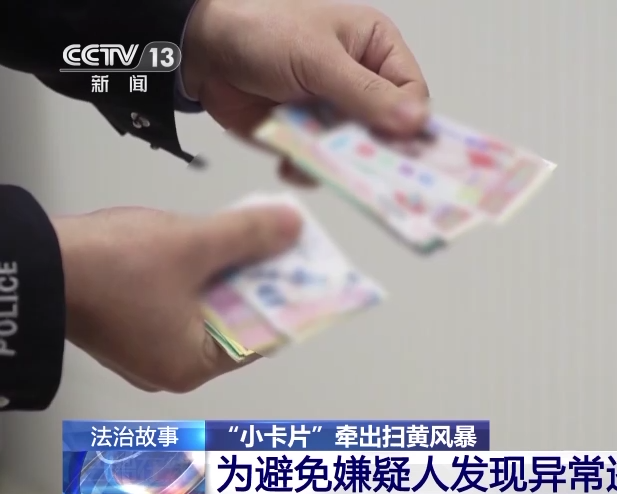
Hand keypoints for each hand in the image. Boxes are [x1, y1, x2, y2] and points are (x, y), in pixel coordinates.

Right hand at [54, 205, 301, 391]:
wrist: (29, 260)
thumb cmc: (111, 266)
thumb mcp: (193, 244)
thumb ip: (248, 237)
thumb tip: (293, 228)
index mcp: (193, 363)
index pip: (261, 335)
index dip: (288, 300)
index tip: (310, 272)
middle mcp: (172, 364)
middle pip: (235, 319)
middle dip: (259, 280)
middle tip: (288, 246)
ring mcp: (147, 345)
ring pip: (208, 306)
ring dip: (230, 272)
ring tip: (258, 237)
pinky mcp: (129, 322)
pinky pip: (180, 300)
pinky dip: (200, 274)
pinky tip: (216, 242)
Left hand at [180, 0, 430, 185]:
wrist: (201, 50)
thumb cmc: (260, 31)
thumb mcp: (318, 59)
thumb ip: (366, 94)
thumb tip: (415, 121)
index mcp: (376, 48)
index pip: (413, 94)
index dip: (409, 123)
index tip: (399, 148)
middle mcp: (362, 81)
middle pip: (389, 128)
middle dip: (373, 148)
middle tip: (362, 166)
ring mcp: (336, 109)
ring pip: (357, 151)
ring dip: (338, 161)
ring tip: (314, 160)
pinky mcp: (310, 133)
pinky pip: (325, 163)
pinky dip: (310, 167)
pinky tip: (291, 162)